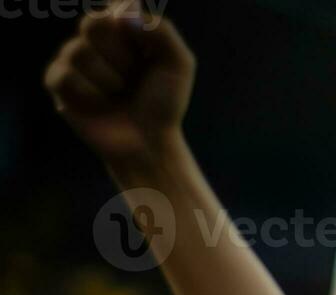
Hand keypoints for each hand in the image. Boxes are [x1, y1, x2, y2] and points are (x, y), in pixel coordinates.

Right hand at [44, 1, 194, 165]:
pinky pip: (65, 75)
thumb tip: (123, 14)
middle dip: (121, 55)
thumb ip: (161, 31)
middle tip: (133, 76)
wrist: (150, 142)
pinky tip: (100, 105)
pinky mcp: (59, 83)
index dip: (125, 18)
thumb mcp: (178, 64)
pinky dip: (89, 94)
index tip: (137, 36)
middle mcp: (97, 40)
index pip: (117, 5)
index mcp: (125, 30)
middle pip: (93, 22)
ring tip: (119, 94)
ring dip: (109, 80)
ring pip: (79, 52)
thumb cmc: (164, 104)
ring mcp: (75, 59)